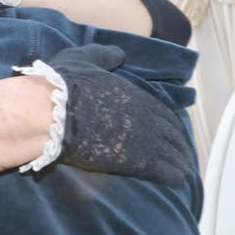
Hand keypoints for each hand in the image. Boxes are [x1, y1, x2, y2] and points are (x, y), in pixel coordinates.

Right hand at [49, 44, 192, 187]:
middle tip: (182, 151)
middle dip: (178, 143)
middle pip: (171, 133)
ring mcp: (142, 140)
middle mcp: (144, 117)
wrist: (51, 114)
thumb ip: (104, 55)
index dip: (169, 122)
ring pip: (172, 153)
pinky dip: (174, 175)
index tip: (172, 130)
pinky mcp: (134, 162)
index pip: (162, 111)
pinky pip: (164, 171)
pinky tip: (178, 180)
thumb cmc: (64, 85)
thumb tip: (120, 54)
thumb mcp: (84, 58)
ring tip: (183, 168)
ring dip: (180, 160)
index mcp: (134, 95)